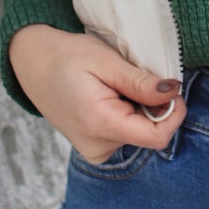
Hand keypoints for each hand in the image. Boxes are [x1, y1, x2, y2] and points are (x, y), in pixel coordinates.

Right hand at [8, 25, 185, 163]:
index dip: (173, 113)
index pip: (156, 137)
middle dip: (152, 105)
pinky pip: (125, 134)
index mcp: (100, 125)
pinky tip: (109, 96)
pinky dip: (127, 114)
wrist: (34, 64)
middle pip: (149, 133)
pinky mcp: (95, 148)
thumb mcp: (106, 61)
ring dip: (138, 108)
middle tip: (132, 77)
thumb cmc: (68, 57)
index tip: (171, 86)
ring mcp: (95, 151)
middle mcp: (98, 147)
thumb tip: (173, 92)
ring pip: (139, 133)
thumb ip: (139, 82)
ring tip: (114, 85)